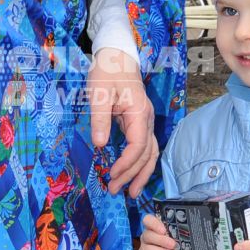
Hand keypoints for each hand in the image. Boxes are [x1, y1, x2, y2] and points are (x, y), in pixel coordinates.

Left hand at [88, 47, 158, 196]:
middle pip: (147, 154)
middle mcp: (146, 119)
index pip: (139, 145)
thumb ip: (100, 118)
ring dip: (141, 173)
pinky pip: (145, 147)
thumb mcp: (99, 93)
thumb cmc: (107, 72)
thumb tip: (100, 144)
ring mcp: (145, 121)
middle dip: (133, 175)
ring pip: (150, 152)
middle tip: (117, 191)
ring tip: (131, 192)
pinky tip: (132, 174)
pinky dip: (140, 163)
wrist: (117, 57)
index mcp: (139, 112)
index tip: (112, 174)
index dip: (127, 163)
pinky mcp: (139, 122)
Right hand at [140, 213, 177, 249]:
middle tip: (173, 244)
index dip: (154, 224)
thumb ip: (176, 232)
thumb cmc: (174, 246)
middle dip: (161, 240)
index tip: (163, 230)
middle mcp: (146, 239)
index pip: (148, 220)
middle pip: (147, 235)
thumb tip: (186, 231)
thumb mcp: (176, 237)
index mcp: (153, 229)